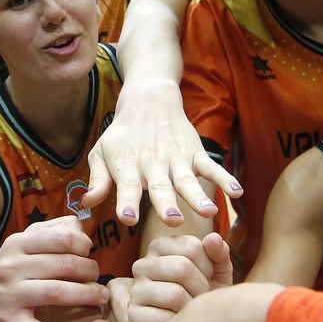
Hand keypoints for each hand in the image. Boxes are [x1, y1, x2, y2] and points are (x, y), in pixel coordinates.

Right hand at [0, 217, 109, 321]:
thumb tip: (82, 233)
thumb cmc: (10, 270)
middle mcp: (11, 267)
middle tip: (97, 278)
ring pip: (57, 292)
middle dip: (90, 271)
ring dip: (88, 295)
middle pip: (64, 264)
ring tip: (100, 298)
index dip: (84, 245)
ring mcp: (10, 296)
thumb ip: (53, 231)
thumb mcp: (23, 243)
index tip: (88, 254)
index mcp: (17, 243)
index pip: (62, 237)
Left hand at [83, 80, 240, 226]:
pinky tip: (236, 193)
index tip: (128, 218)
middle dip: (166, 204)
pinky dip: (225, 178)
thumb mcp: (102, 153)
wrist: (149, 100)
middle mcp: (152, 164)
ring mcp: (176, 158)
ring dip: (197, 195)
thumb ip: (97, 180)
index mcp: (127, 166)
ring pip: (187, 179)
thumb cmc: (122, 135)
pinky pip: (211, 167)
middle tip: (172, 221)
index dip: (126, 202)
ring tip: (208, 211)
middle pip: (159, 186)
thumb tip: (85, 204)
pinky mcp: (195, 153)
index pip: (125, 186)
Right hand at [121, 233, 232, 321]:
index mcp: (160, 246)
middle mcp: (142, 265)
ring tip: (191, 310)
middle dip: (201, 288)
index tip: (207, 277)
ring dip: (191, 307)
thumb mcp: (217, 271)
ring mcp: (136, 290)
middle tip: (201, 298)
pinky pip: (164, 318)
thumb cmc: (204, 294)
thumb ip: (218, 253)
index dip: (209, 266)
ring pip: (174, 294)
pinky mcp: (134, 315)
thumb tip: (213, 238)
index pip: (192, 246)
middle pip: (182, 268)